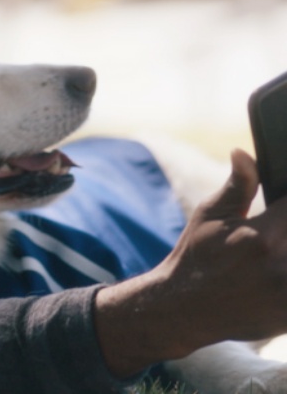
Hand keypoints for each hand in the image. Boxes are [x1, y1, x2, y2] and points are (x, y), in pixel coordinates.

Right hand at [95, 149, 286, 377]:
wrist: (183, 308)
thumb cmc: (196, 256)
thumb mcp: (210, 215)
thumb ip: (239, 184)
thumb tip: (242, 152)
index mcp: (262, 236)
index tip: (284, 207)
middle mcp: (279, 264)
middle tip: (277, 230)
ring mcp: (286, 293)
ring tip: (277, 247)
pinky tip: (274, 274)